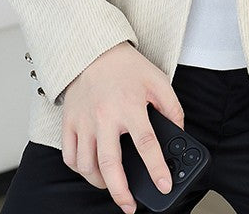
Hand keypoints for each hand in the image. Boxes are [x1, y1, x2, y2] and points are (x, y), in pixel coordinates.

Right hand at [60, 40, 184, 213]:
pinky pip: (69, 155)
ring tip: (113, 187)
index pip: (146, 143)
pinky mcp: (69, 121)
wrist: (94, 50)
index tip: (163, 185)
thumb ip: (171, 107)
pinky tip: (91, 171)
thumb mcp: (157, 80)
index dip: (156, 168)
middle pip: (110, 164)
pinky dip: (80, 169)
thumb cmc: (126, 66)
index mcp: (130, 105)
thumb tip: (179, 132)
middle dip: (121, 192)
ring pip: (87, 165)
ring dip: (101, 183)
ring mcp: (84, 120)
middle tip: (130, 206)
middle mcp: (105, 116)